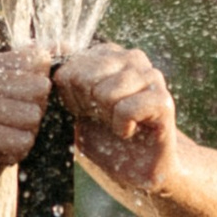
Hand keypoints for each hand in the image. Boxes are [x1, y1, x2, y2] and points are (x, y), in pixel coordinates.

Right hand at [0, 42, 56, 164]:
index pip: (37, 62)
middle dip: (35, 113)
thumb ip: (35, 69)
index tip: (18, 102)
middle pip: (39, 88)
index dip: (40, 88)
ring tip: (4, 138)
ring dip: (26, 134)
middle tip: (11, 124)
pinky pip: (22, 141)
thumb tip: (62, 44)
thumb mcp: (13, 95)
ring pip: (33, 116)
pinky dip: (17, 152)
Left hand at [57, 39, 179, 193]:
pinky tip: (131, 131)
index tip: (86, 110)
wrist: (136, 168)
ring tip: (118, 124)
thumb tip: (54, 48)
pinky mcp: (163, 100)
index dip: (71, 98)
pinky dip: (122, 128)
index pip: (70, 68)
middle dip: (88, 106)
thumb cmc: (103, 136)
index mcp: (108, 54)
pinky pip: (126, 109)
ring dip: (106, 118)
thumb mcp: (75, 105)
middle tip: (104, 119)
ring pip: (106, 92)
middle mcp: (132, 58)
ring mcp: (151, 76)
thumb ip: (65, 79)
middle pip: (85, 77)